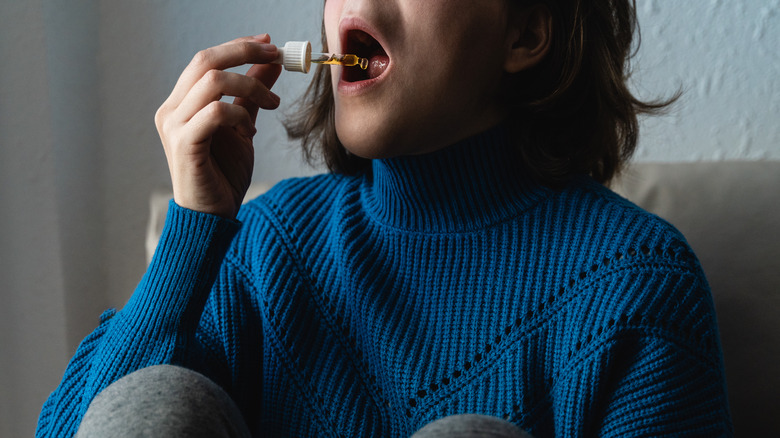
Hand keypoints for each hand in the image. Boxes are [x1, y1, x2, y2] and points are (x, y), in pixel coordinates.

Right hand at [155, 34, 282, 218]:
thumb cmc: (223, 174)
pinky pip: (215, 112)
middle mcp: (171, 110)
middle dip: (245, 52)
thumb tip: (271, 62)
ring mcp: (174, 126)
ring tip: (271, 104)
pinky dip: (239, 114)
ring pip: (213, 81)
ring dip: (251, 85)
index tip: (269, 43)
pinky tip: (250, 130)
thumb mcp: (243, 126)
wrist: (212, 216)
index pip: (205, 60)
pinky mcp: (184, 144)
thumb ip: (252, 94)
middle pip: (206, 61)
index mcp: (181, 103)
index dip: (237, 46)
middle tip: (277, 56)